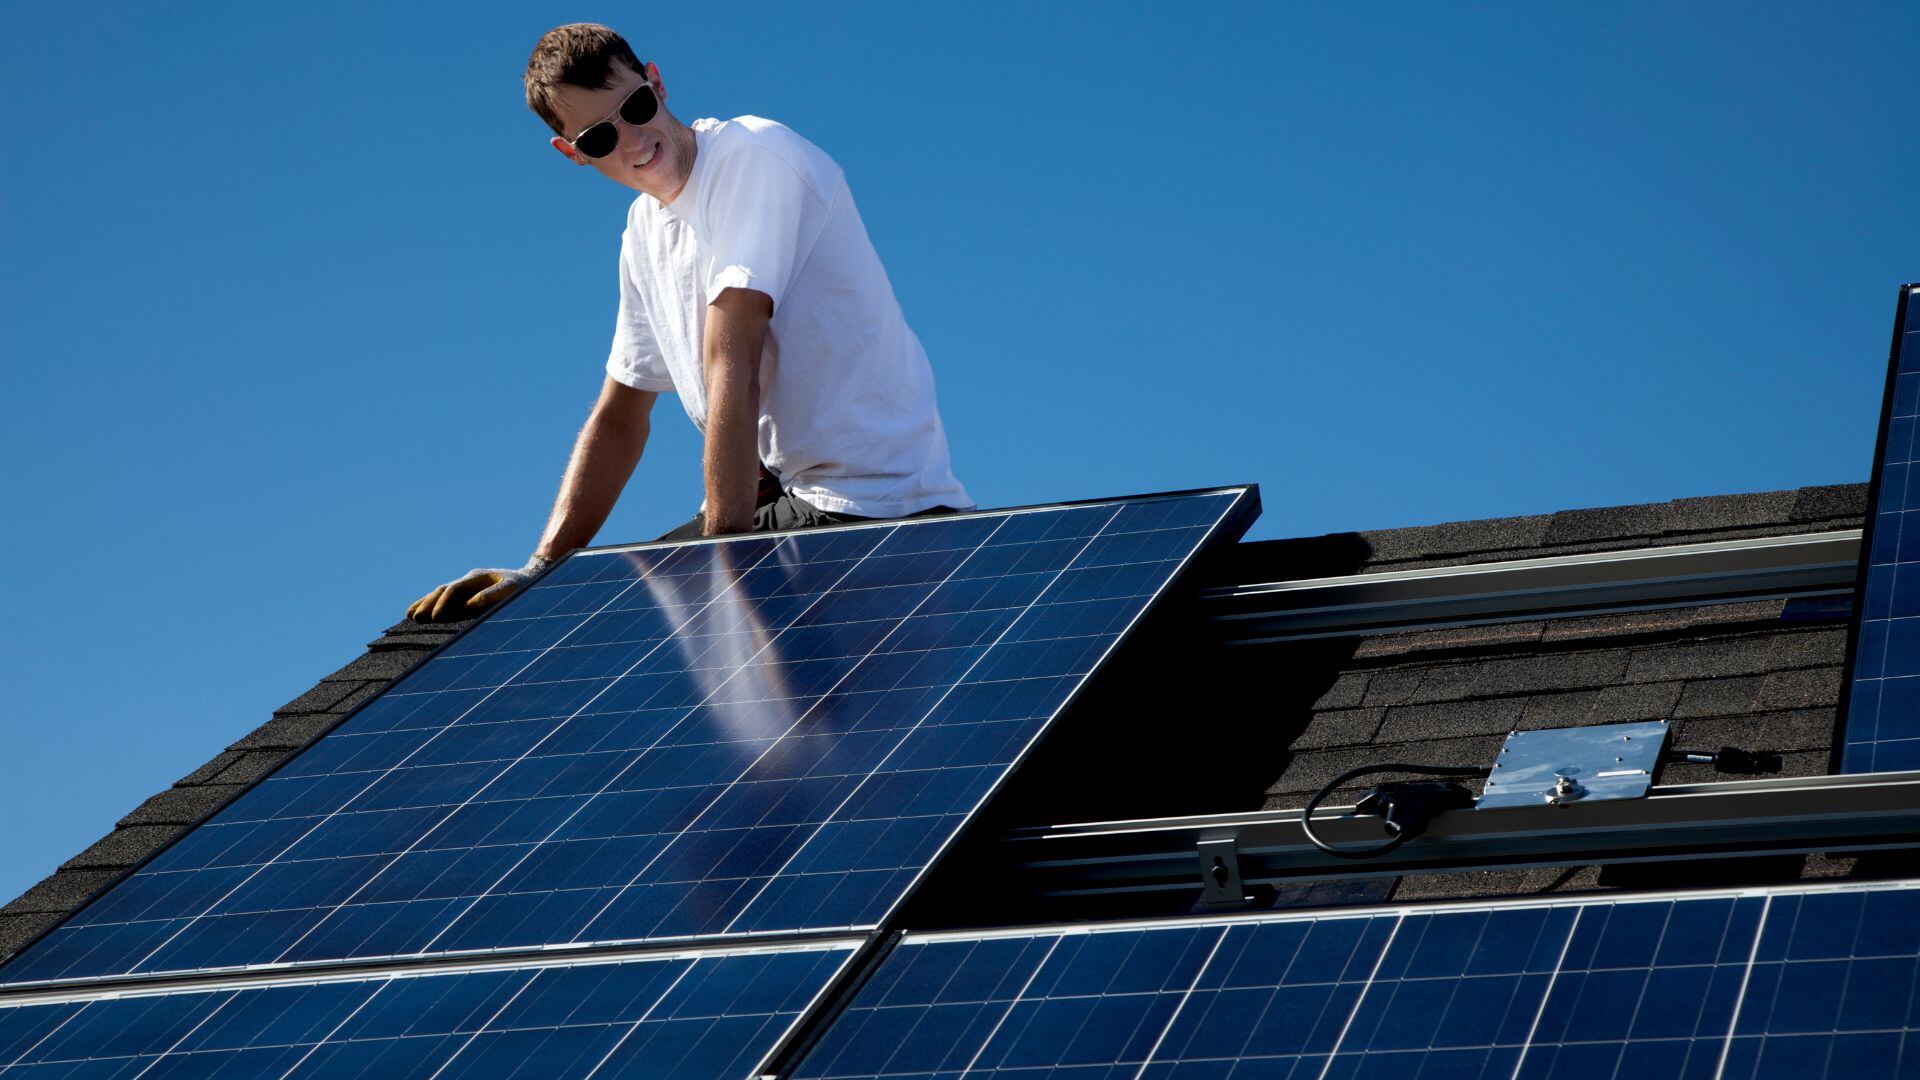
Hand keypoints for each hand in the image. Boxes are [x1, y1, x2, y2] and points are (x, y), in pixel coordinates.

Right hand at [407, 557, 553, 622]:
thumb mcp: (512, 590)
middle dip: (428, 604)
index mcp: (477, 577)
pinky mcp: (468, 595)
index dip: (443, 603)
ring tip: (410, 616)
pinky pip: (446, 599)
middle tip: (414, 618)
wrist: (531, 581)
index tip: (435, 618)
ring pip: (441, 594)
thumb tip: (470, 604)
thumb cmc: (524, 587)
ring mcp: (467, 587)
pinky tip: (422, 614)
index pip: (454, 590)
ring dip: (426, 604)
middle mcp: (469, 580)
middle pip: (442, 590)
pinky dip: (433, 605)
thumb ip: (492, 596)